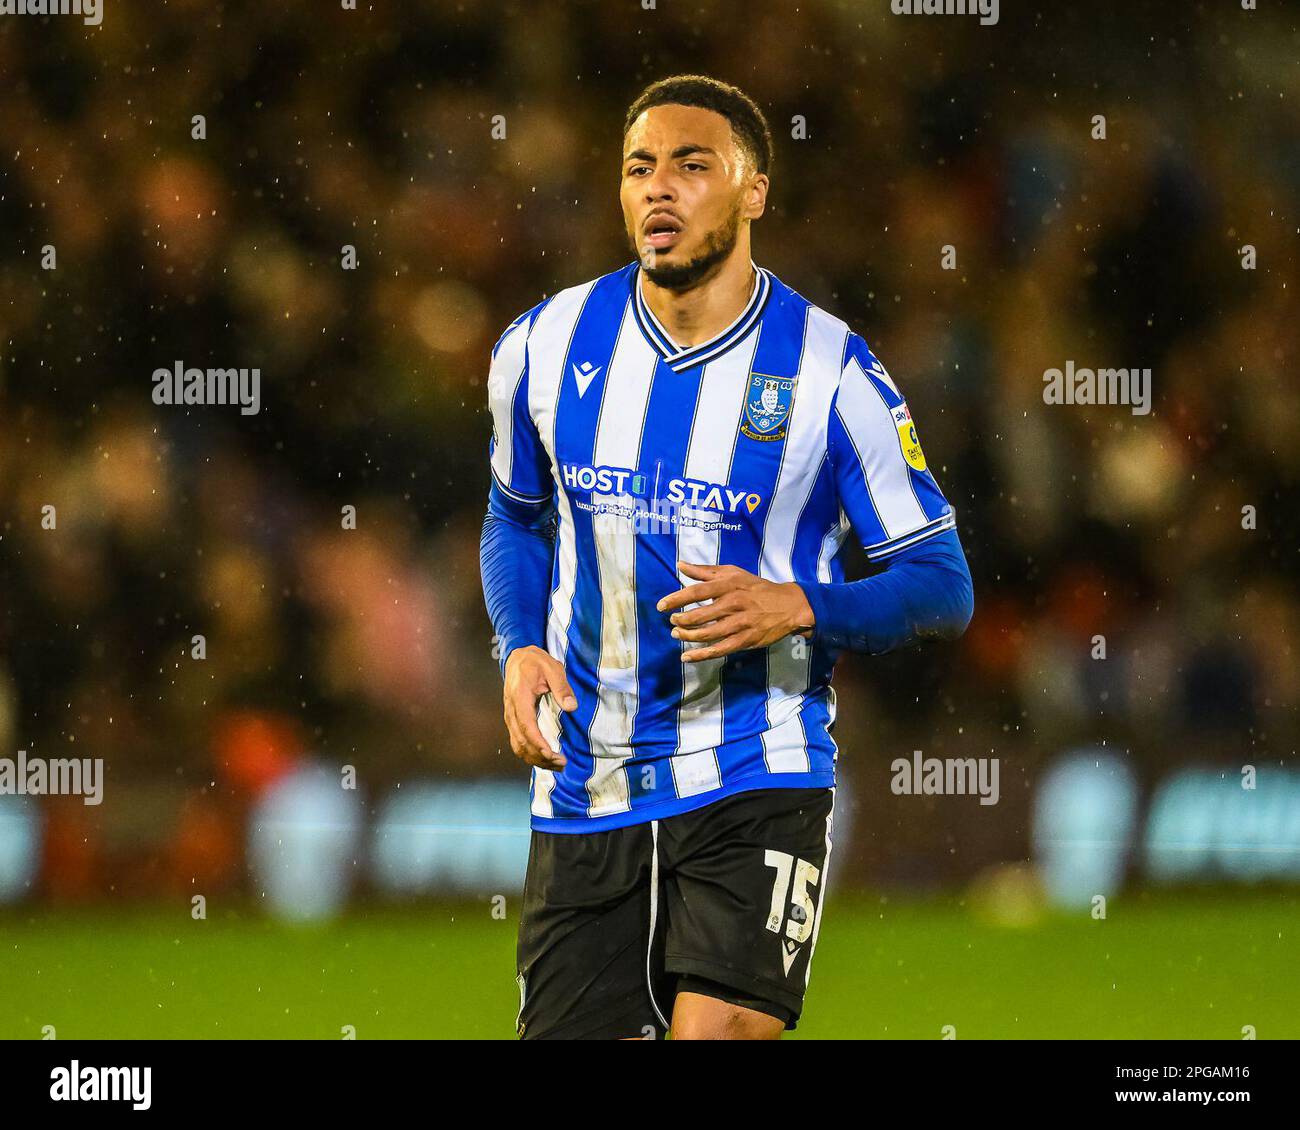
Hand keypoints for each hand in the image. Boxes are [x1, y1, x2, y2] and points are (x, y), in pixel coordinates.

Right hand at [502, 645, 576, 769]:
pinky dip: (530, 754)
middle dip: (541, 756)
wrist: (518, 659)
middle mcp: (511, 711)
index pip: (526, 726)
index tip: (551, 754)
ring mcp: (510, 718)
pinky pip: (518, 743)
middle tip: (562, 763)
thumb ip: (562, 688)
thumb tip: (571, 707)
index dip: (538, 743)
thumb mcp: (553, 669)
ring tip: (557, 765)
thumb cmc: (536, 663)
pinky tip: (545, 759)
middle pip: (522, 741)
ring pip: (518, 746)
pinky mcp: (513, 722)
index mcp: (520, 697)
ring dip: (536, 759)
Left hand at [656, 562, 815, 663]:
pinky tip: (686, 657)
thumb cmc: (756, 588)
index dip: (676, 599)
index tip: (661, 605)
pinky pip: (719, 649)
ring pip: (707, 634)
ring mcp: (740, 623)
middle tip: (671, 621)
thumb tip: (680, 565)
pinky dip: (701, 655)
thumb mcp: (733, 573)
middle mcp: (733, 604)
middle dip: (681, 620)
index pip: (696, 592)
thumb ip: (705, 571)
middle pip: (699, 615)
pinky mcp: (745, 640)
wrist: (788, 605)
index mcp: (728, 585)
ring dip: (687, 636)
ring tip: (676, 634)